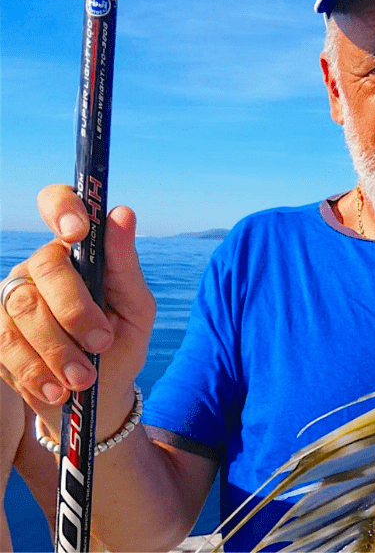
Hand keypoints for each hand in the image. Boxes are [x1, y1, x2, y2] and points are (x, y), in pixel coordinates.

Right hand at [0, 184, 154, 437]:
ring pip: (21, 309)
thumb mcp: (135, 308)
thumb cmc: (120, 342)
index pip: (57, 204)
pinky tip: (58, 391)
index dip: (61, 207)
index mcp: (75, 251)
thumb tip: (122, 213)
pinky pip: (3, 345)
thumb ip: (125, 265)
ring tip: (84, 378)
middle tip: (102, 342)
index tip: (77, 230)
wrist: (97, 395)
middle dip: (76, 310)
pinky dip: (35, 372)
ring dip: (58, 349)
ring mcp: (9, 298)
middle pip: (44, 269)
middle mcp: (37, 267)